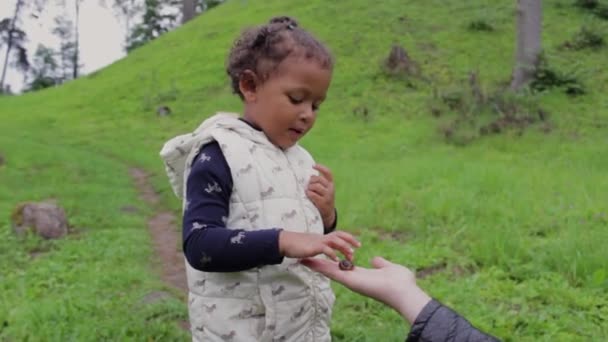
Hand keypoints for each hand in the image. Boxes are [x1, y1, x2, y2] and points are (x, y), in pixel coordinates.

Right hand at [279, 230, 359, 261]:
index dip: (347, 238)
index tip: (356, 244)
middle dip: (350, 240)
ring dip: (344, 247)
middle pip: (340, 235)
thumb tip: (321, 250)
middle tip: (359, 246)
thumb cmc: (295, 244)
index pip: (338, 234)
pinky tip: (337, 260)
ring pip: (335, 241)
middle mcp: (322, 237)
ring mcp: (318, 241)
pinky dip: (332, 254)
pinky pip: (326, 249)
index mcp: (322, 237)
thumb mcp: (309, 245)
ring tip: (351, 255)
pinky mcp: (313, 247)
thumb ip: (317, 247)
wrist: (284, 242)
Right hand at [300, 256, 430, 323]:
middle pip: (332, 271)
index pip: (344, 268)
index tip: (324, 259)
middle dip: (320, 265)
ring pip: (329, 272)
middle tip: (306, 260)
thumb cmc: (401, 282)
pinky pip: (332, 272)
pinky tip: (310, 263)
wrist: (404, 292)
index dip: (333, 263)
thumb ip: (381, 264)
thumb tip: (375, 260)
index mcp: (362, 275)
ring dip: (316, 265)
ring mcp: (351, 281)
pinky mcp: (350, 280)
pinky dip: (320, 267)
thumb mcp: (388, 267)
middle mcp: (354, 279)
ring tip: (303, 260)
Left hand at [307, 164, 335, 227]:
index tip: (313, 166)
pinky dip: (308, 193)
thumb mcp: (323, 190)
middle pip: (318, 179)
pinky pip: (312, 194)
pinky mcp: (323, 202)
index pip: (328, 173)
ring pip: (315, 186)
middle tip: (308, 185)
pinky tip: (308, 195)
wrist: (327, 214)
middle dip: (311, 181)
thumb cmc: (322, 199)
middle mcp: (331, 188)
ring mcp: (328, 195)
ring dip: (309, 188)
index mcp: (331, 184)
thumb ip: (318, 183)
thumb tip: (308, 176)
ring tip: (308, 191)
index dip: (321, 168)